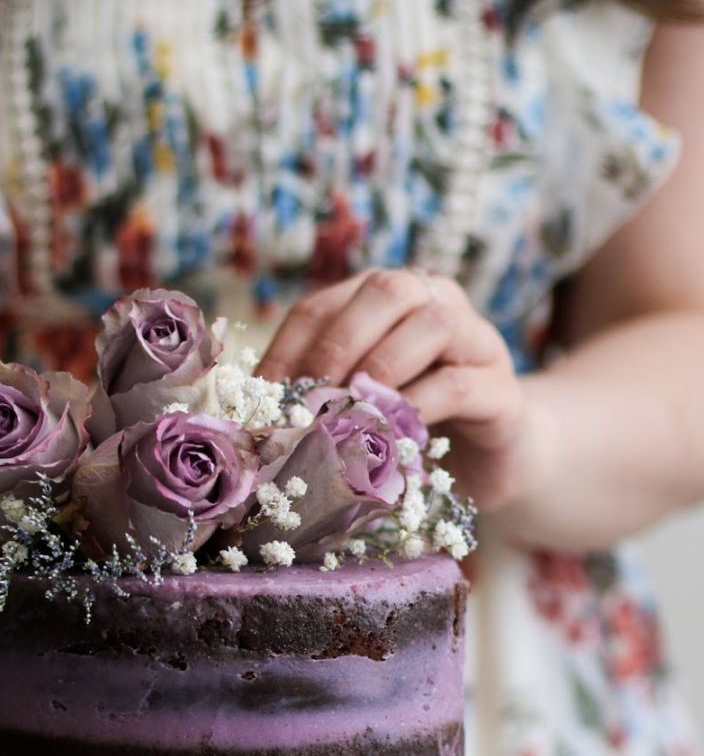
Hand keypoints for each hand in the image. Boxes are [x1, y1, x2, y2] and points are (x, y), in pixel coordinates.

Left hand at [257, 267, 532, 511]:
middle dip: (338, 343)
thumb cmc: (411, 436)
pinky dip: (419, 406)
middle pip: (385, 291)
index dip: (287, 347)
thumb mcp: (356, 414)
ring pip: (431, 323)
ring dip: (382, 367)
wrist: (497, 464)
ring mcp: (476, 342)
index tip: (260, 396)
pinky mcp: (502, 390)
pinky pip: (459, 383)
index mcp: (386, 304)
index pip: (323, 305)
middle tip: (309, 397)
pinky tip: (393, 435)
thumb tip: (253, 417)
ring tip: (352, 413)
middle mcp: (435, 304)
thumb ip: (317, 401)